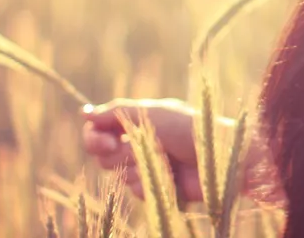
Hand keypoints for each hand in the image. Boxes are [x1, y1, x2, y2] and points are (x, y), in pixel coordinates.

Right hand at [80, 98, 203, 202]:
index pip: (100, 129)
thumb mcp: (152, 114)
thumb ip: (117, 112)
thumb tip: (85, 114)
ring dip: (138, 166)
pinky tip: (168, 175)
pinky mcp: (155, 186)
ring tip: (164, 158)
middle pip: (103, 155)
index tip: (105, 141)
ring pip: (119, 173)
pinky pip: (135, 190)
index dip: (94, 137)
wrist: (218, 158)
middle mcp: (139, 142)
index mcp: (137, 120)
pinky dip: (149, 182)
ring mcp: (146, 165)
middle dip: (118, 153)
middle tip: (132, 151)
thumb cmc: (188, 128)